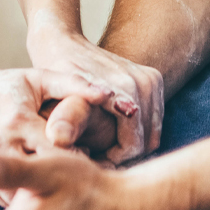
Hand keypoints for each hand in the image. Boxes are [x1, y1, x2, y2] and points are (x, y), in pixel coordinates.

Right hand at [0, 68, 114, 204]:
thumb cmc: (7, 86)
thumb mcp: (40, 78)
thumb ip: (74, 83)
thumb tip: (107, 94)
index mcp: (18, 121)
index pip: (56, 153)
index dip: (76, 159)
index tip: (85, 157)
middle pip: (38, 178)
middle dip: (57, 181)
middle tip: (73, 179)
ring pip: (20, 193)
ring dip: (38, 192)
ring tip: (52, 183)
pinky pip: (3, 196)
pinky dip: (20, 194)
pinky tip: (32, 186)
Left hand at [27, 28, 163, 163]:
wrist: (63, 43)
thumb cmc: (56, 75)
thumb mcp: (57, 97)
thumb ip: (66, 117)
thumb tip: (60, 138)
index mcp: (126, 88)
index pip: (133, 144)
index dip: (114, 162)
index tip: (93, 167)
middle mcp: (144, 82)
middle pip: (146, 141)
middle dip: (124, 156)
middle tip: (97, 162)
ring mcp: (152, 80)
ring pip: (152, 134)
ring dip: (132, 146)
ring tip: (103, 151)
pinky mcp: (154, 80)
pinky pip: (153, 122)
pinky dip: (137, 133)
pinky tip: (113, 138)